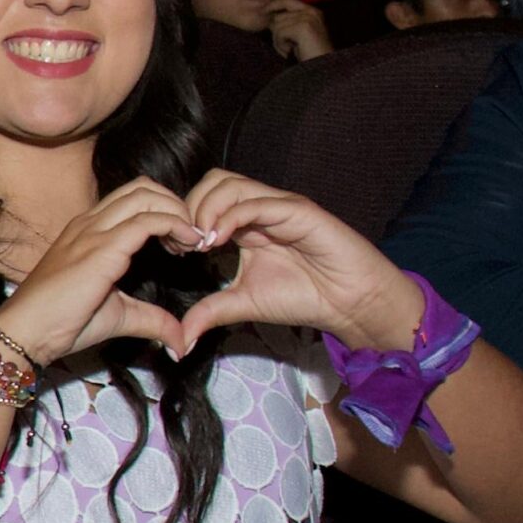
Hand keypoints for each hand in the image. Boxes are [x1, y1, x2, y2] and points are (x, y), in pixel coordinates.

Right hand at [0, 178, 208, 365]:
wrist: (26, 333)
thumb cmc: (60, 325)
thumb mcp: (117, 317)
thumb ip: (151, 320)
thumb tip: (180, 340)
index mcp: (87, 232)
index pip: (133, 199)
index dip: (163, 212)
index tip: (180, 244)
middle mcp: (89, 223)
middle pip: (143, 188)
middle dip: (175, 205)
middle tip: (190, 239)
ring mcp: (94, 231)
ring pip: (147, 195)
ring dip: (177, 212)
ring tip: (190, 242)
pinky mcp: (103, 247)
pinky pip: (149, 220)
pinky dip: (175, 226)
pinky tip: (186, 246)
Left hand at [174, 171, 426, 353]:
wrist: (348, 302)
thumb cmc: (302, 297)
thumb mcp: (243, 305)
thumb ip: (209, 312)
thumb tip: (178, 340)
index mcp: (245, 224)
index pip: (204, 200)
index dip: (182, 220)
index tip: (174, 251)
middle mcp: (260, 208)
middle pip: (212, 182)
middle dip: (189, 209)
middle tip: (184, 245)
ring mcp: (278, 206)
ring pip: (229, 184)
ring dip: (205, 210)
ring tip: (200, 244)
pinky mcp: (297, 210)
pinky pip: (256, 202)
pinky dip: (230, 217)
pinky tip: (217, 242)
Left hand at [264, 0, 333, 61]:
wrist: (322, 69)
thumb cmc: (308, 55)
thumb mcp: (297, 37)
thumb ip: (287, 25)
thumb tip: (269, 20)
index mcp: (312, 12)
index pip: (288, 0)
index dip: (273, 5)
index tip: (263, 11)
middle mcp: (311, 12)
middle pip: (279, 16)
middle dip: (277, 34)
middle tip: (287, 48)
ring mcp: (308, 18)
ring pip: (277, 26)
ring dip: (279, 42)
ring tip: (290, 50)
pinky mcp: (304, 27)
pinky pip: (280, 33)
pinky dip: (281, 45)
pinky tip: (290, 51)